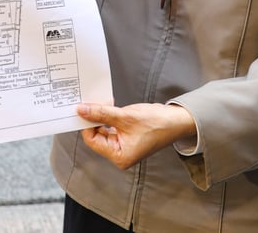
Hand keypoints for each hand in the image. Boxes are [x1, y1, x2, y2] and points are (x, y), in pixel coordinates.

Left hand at [77, 102, 196, 170]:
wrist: (177, 121)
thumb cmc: (156, 123)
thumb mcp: (125, 116)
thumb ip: (101, 113)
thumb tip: (81, 110)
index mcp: (119, 156)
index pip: (92, 140)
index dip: (86, 123)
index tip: (82, 107)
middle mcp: (119, 154)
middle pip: (96, 135)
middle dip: (93, 118)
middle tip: (90, 101)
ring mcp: (123, 146)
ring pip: (102, 129)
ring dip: (100, 115)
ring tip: (102, 102)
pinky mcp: (126, 137)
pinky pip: (110, 127)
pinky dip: (108, 116)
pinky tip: (109, 105)